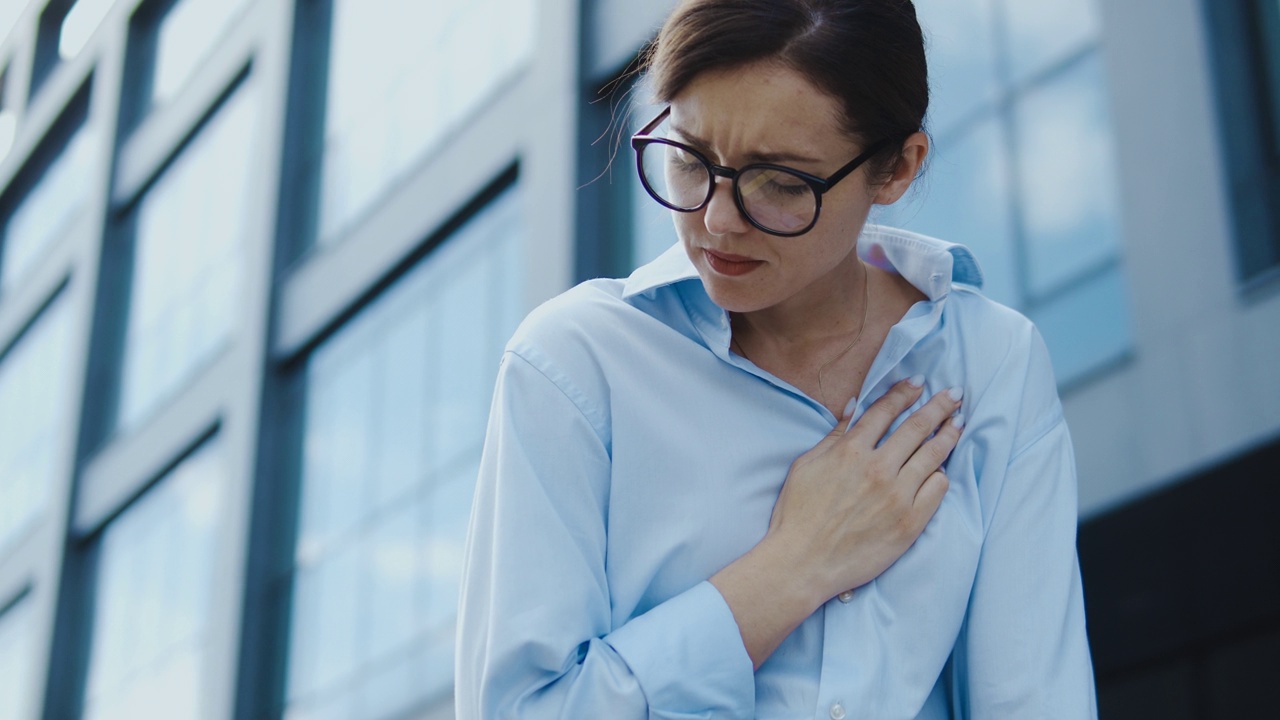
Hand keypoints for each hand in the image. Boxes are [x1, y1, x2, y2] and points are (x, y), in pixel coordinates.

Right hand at [766, 377, 963, 604]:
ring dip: (949, 434)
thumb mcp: (807, 465)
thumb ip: (835, 435)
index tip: (919, 382)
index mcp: (851, 451)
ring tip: (959, 423)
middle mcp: (878, 469)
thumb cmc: (798, 514)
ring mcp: (897, 496)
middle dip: (939, 406)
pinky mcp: (910, 523)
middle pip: (917, 427)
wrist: (802, 563)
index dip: (904, 392)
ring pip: (933, 455)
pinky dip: (941, 474)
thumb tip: (855, 406)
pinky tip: (942, 468)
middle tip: (955, 394)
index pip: (885, 411)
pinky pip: (937, 489)